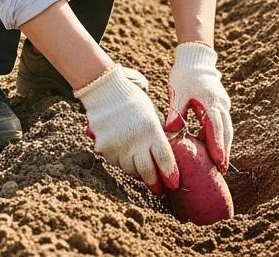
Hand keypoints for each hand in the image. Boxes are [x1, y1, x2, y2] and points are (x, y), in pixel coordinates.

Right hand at [75, 65, 178, 195]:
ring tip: (139, 167)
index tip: (173, 184)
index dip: (170, 174)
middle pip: (147, 171)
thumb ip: (157, 133)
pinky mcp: (104, 148)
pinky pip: (115, 162)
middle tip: (158, 189)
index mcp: (152, 131)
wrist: (105, 90)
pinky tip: (122, 152)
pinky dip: (120, 160)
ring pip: (130, 169)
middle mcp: (136, 141)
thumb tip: (166, 152)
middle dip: (154, 183)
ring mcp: (119, 146)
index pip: (164, 159)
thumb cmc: (133, 100)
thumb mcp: (151, 114)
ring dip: (136, 170)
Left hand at [164, 42, 232, 171]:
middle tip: (222, 169)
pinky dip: (221, 135)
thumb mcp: (178, 92)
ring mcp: (223, 103)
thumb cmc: (184, 75)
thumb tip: (171, 130)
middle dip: (225, 150)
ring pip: (227, 128)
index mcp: (211, 102)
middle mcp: (221, 104)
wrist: (195, 59)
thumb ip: (176, 111)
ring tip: (221, 163)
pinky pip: (223, 122)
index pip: (216, 128)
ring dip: (225, 145)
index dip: (218, 146)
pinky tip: (215, 147)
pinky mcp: (221, 103)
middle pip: (226, 131)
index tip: (218, 161)